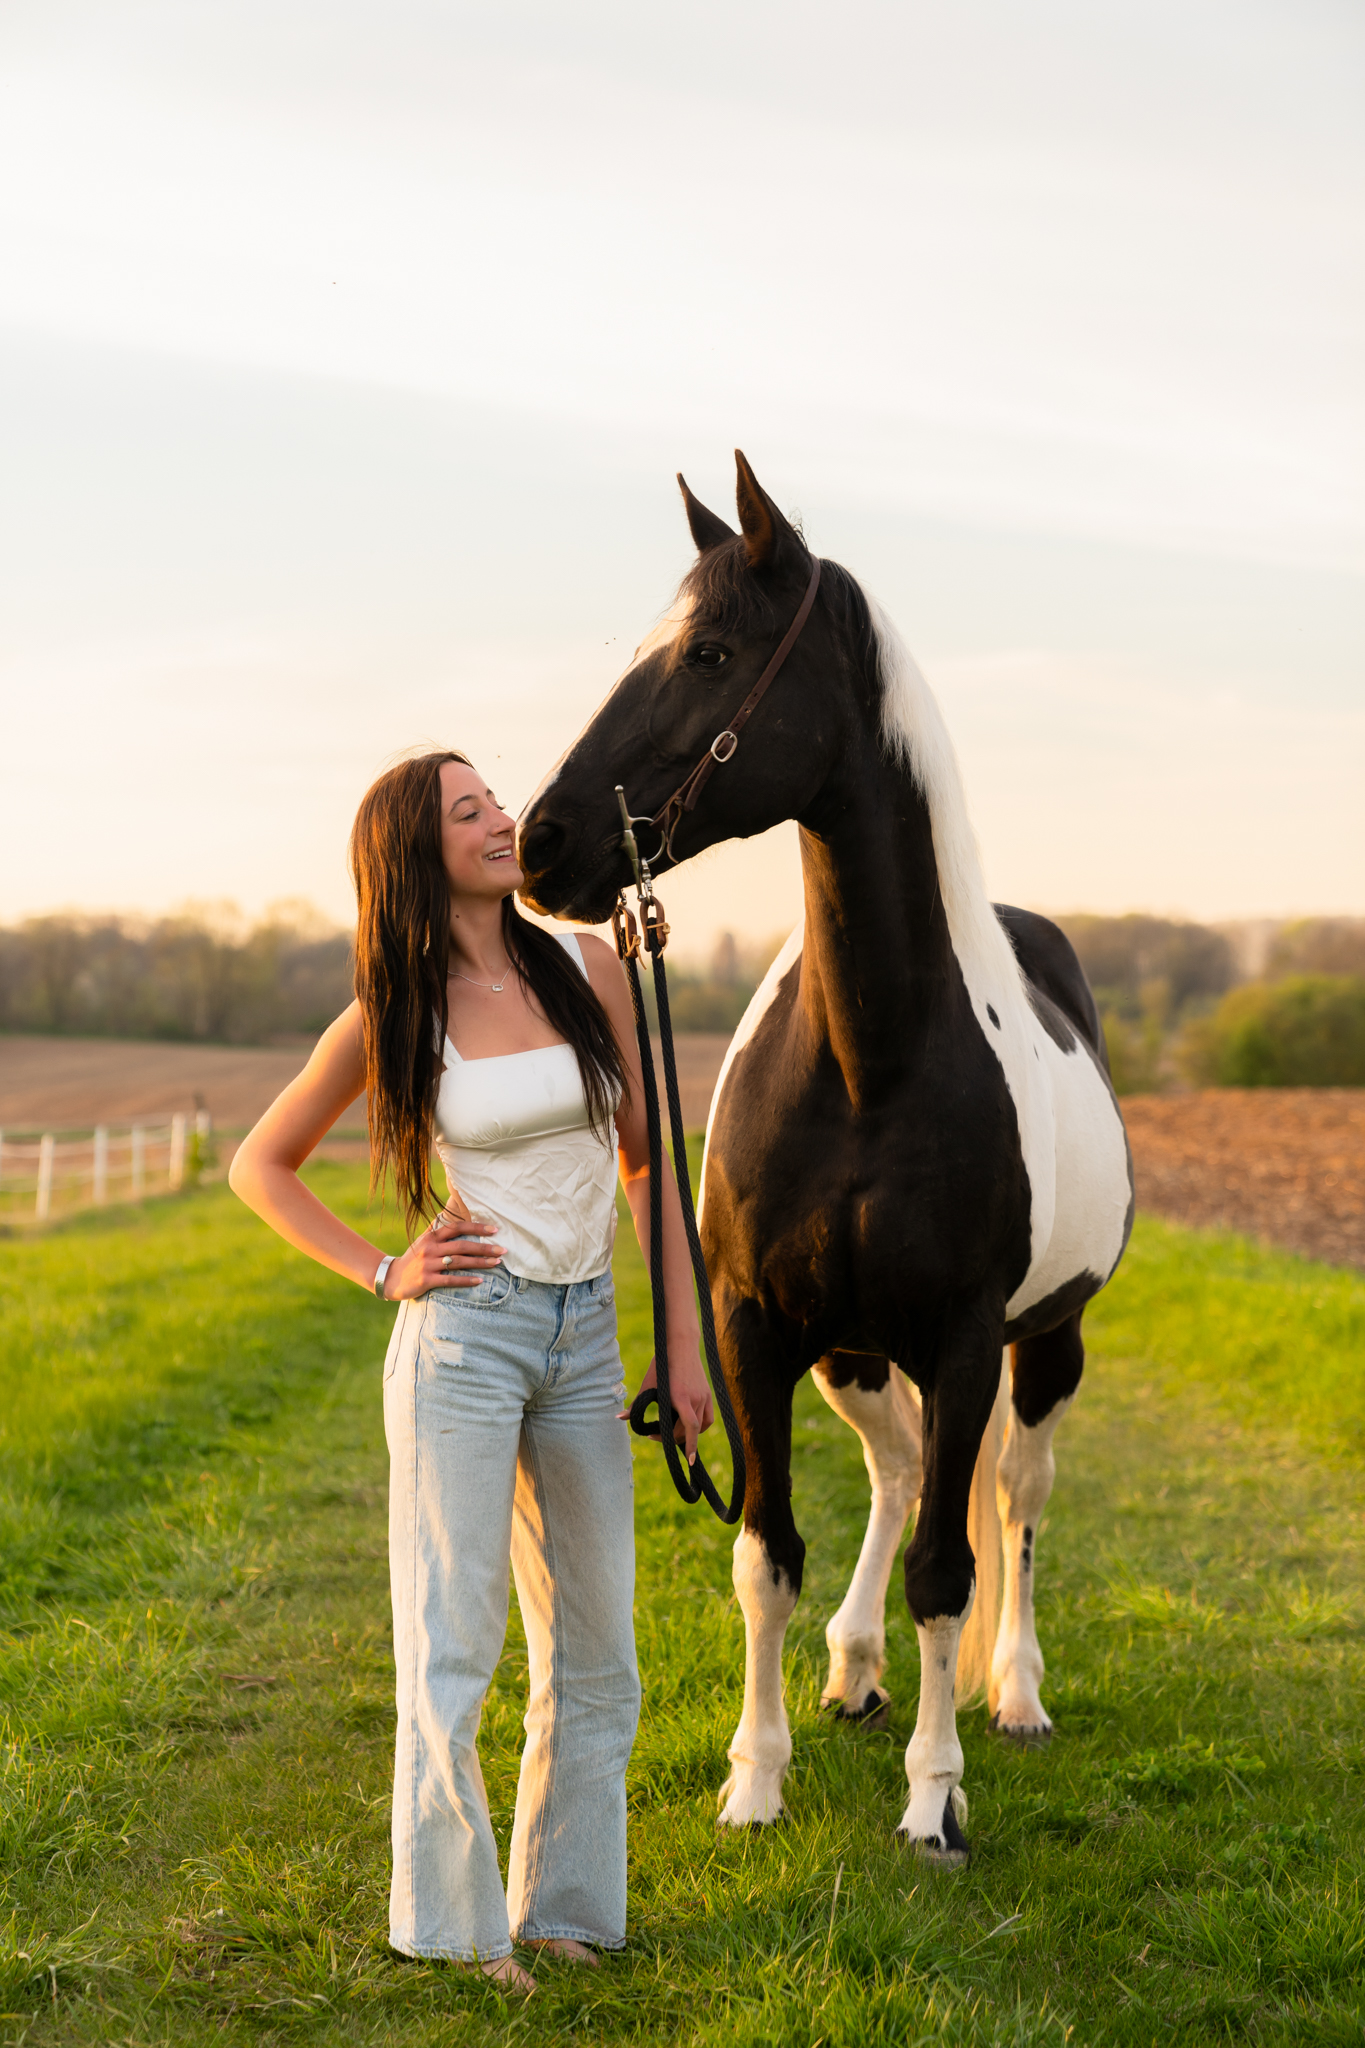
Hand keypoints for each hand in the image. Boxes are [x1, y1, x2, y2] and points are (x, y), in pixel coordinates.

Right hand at [382, 1211, 505, 1299]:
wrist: (391, 1278)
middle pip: (462, 1245)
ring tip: (497, 1263)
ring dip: (480, 1263)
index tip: (494, 1230)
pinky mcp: (426, 1280)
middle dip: (485, 1247)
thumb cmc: (412, 1258)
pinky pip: (450, 1280)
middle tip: (503, 1250)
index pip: (456, 1227)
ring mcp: (428, 1264)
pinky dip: (466, 1280)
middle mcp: (430, 1248)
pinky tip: (480, 1281)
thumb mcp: (422, 1241)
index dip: (476, 1227)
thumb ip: (436, 1229)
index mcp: (431, 1236)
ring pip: (459, 1262)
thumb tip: (449, 1213)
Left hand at [618, 1353, 713, 1464]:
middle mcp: (696, 1399)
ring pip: (702, 1426)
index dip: (690, 1447)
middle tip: (656, 1436)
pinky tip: (688, 1426)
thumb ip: (635, 1404)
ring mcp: (704, 1397)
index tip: (688, 1461)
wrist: (680, 1345)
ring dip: (690, 1434)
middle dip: (676, 1438)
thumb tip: (618, 1418)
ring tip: (674, 1433)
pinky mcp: (707, 1394)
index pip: (690, 1429)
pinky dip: (700, 1426)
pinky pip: (708, 1417)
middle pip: (691, 1430)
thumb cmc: (662, 1364)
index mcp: (681, 1398)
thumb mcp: (648, 1385)